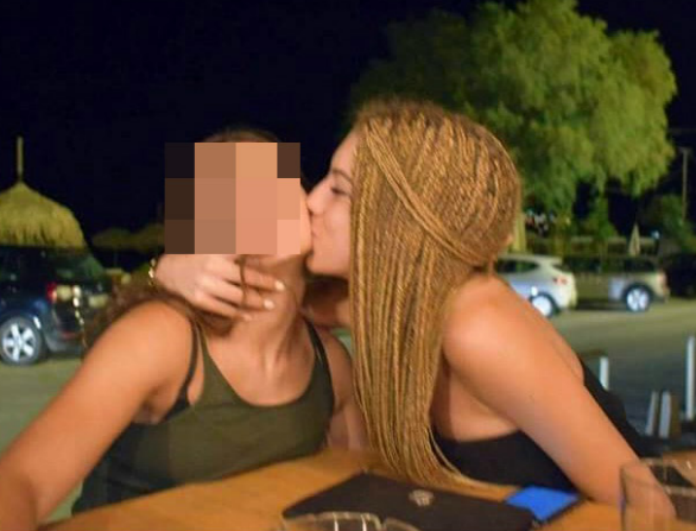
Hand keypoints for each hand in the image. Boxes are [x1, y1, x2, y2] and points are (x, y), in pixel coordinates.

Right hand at [154, 254, 284, 318]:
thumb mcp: (215, 244)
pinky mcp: (199, 299)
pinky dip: (238, 314)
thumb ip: (238, 245)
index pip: (245, 250)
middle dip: (265, 283)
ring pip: (237, 296)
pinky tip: (250, 316)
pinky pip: (223, 309)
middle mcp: (212, 266)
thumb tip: (266, 237)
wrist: (168, 271)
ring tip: (270, 305)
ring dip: (256, 302)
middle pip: (245, 277)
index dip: (263, 251)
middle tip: (281, 287)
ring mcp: (205, 284)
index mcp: (217, 250)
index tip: (281, 252)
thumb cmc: (199, 256)